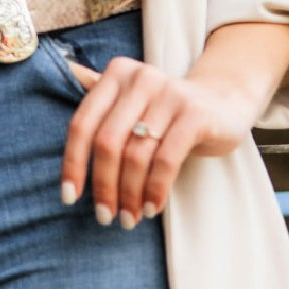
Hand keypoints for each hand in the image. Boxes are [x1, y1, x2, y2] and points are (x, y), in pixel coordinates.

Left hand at [60, 56, 256, 229]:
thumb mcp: (131, 101)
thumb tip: (65, 70)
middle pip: (107, 143)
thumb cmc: (165, 112)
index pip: (83, 123)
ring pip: (136, 154)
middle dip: (104, 186)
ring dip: (129, 194)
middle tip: (106, 216)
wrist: (223, 103)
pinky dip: (155, 189)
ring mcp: (169, 93)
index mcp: (116, 74)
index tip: (69, 198)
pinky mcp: (195, 113)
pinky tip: (152, 208)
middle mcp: (140, 78)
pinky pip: (166, 159)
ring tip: (129, 218)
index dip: (72, 163)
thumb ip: (100, 99)